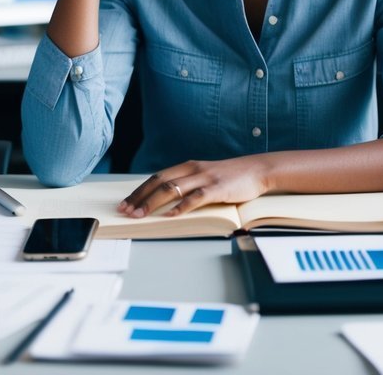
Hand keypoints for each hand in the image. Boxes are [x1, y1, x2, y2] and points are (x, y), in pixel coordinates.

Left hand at [117, 158, 272, 217]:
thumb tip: (165, 199)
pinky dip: (180, 208)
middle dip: (139, 198)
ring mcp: (204, 178)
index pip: (156, 177)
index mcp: (187, 166)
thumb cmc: (230, 176)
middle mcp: (192, 170)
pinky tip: (170, 216)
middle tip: (126, 212)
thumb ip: (187, 183)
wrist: (257, 170)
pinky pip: (194, 198)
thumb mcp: (204, 175)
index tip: (125, 204)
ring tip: (141, 216)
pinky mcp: (216, 188)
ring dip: (153, 203)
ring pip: (172, 189)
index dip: (138, 191)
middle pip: (158, 182)